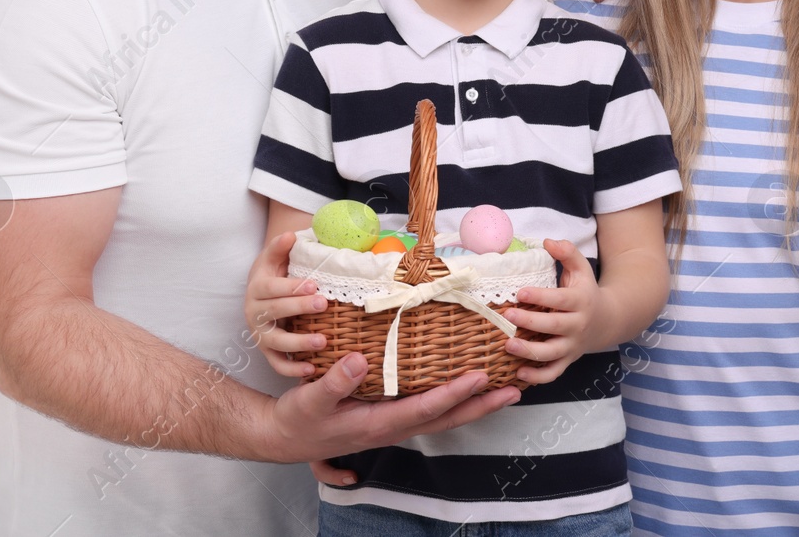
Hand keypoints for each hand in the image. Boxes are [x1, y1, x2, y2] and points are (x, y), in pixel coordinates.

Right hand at [244, 231, 326, 377]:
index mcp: (257, 288)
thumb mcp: (275, 257)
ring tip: (322, 341)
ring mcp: (260, 334)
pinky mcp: (268, 351)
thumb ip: (281, 246)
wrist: (265, 292)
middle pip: (273, 313)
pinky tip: (312, 370)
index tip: (314, 284)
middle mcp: (254, 313)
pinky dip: (292, 370)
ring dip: (298, 343)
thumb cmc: (276, 272)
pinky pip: (277, 364)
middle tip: (324, 304)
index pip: (270, 288)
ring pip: (275, 342)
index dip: (291, 288)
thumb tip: (290, 235)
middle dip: (299, 308)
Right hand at [268, 352, 519, 466]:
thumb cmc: (298, 419)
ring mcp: (393, 425)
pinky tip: (467, 392)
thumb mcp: (310, 399)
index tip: (481, 376)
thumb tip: (360, 360)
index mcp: (378, 424)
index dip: (455, 393)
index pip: (426, 408)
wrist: (284, 438)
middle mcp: (393, 428)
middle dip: (481, 405)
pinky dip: (454, 402)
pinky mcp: (390, 419)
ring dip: (474, 405)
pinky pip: (431, 412)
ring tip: (503, 391)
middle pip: (446, 419)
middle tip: (514, 391)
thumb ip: (335, 381)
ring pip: (442, 418)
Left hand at [501, 239, 601, 383]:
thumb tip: (547, 241)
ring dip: (529, 353)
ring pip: (552, 354)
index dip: (541, 296)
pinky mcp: (567, 360)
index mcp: (580, 302)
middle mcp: (577, 326)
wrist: (607, 321)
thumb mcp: (581, 269)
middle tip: (507, 316)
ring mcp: (572, 346)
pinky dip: (537, 378)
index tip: (520, 292)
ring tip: (508, 345)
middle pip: (554, 327)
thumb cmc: (585, 291)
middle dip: (530, 322)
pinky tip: (517, 373)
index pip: (560, 300)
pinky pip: (553, 374)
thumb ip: (567, 252)